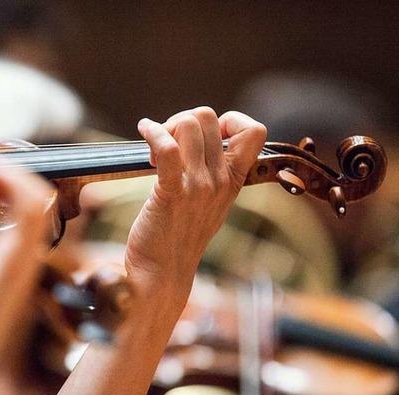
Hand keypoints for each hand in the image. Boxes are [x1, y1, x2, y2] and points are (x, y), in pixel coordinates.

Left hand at [126, 108, 265, 310]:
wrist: (164, 274)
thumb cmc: (181, 237)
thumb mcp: (210, 204)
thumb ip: (214, 174)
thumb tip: (198, 142)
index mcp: (234, 181)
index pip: (254, 131)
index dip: (228, 120)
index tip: (203, 133)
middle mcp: (221, 180)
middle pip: (208, 117)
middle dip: (182, 120)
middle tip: (166, 144)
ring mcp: (199, 187)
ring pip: (189, 125)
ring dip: (166, 128)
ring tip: (154, 152)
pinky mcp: (172, 193)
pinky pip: (168, 148)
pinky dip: (153, 132)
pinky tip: (144, 131)